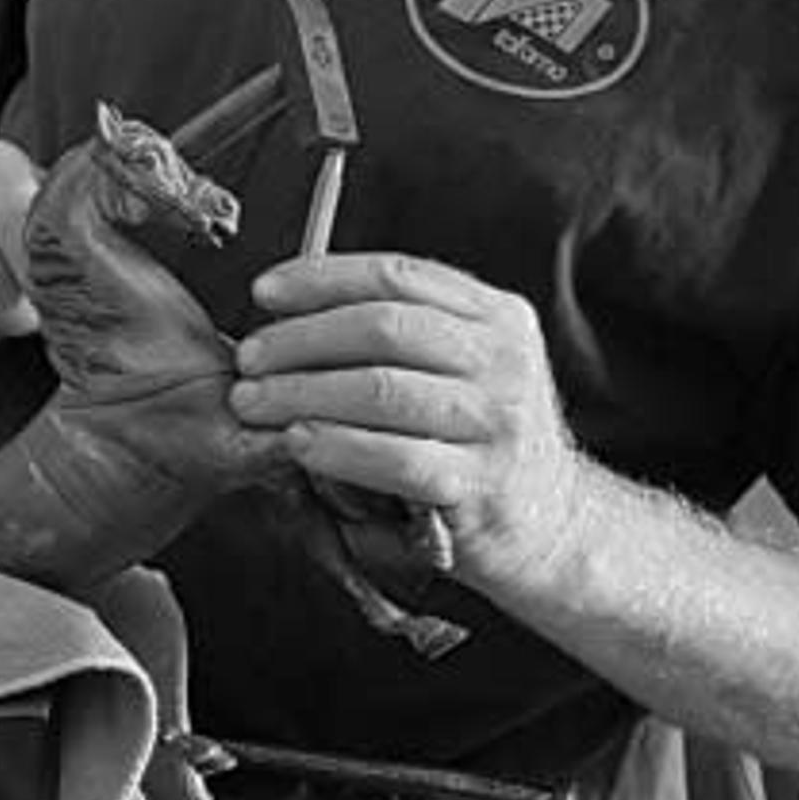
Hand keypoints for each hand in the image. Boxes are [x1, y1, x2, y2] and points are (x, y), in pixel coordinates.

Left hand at [232, 251, 594, 583]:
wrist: (550, 523)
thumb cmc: (478, 441)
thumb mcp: (464, 370)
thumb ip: (401, 337)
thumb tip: (292, 313)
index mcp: (497, 317)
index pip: (399, 276)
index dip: (322, 278)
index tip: (263, 292)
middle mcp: (504, 361)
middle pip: (383, 327)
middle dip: (300, 339)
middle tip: (248, 359)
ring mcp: (497, 422)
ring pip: (382, 389)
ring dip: (302, 392)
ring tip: (252, 402)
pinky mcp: (479, 484)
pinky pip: (394, 458)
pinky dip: (334, 447)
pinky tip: (294, 444)